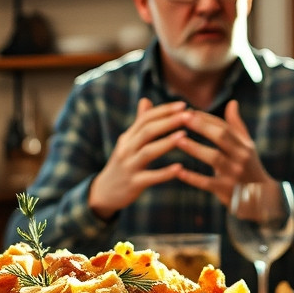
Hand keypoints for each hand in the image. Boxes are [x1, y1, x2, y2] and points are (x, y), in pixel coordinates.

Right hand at [87, 98, 188, 218]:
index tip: (183, 104)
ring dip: (166, 142)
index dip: (164, 110)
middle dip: (169, 121)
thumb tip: (146, 99)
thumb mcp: (127, 142)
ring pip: (148, 151)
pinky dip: (165, 173)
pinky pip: (150, 177)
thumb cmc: (122, 164)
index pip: (146, 118)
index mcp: (128, 137)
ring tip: (184, 135)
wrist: (103, 193)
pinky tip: (179, 168)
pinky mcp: (133, 184)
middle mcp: (126, 148)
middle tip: (189, 115)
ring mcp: (129, 166)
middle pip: (147, 130)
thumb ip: (138, 123)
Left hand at [171, 100, 276, 207]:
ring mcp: (235, 173)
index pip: (224, 126)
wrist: (261, 198)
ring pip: (214, 158)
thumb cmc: (249, 167)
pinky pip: (208, 183)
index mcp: (244, 144)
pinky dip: (193, 178)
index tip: (187, 111)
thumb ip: (237, 126)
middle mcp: (242, 156)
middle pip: (221, 137)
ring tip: (178, 140)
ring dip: (195, 148)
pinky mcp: (227, 190)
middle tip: (182, 118)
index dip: (206, 118)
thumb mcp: (247, 146)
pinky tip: (178, 171)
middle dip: (202, 126)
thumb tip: (232, 103)